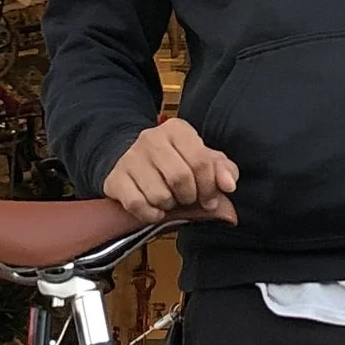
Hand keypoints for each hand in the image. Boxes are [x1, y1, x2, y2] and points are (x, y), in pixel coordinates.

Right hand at [104, 116, 238, 224]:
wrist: (131, 160)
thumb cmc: (175, 162)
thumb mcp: (202, 159)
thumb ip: (222, 169)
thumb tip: (229, 184)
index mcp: (177, 130)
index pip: (201, 161)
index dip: (210, 187)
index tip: (210, 200)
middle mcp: (151, 138)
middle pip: (180, 178)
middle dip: (189, 197)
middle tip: (188, 200)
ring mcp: (130, 158)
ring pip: (159, 194)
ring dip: (169, 206)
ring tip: (169, 200)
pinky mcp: (115, 178)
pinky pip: (137, 205)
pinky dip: (151, 214)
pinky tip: (155, 210)